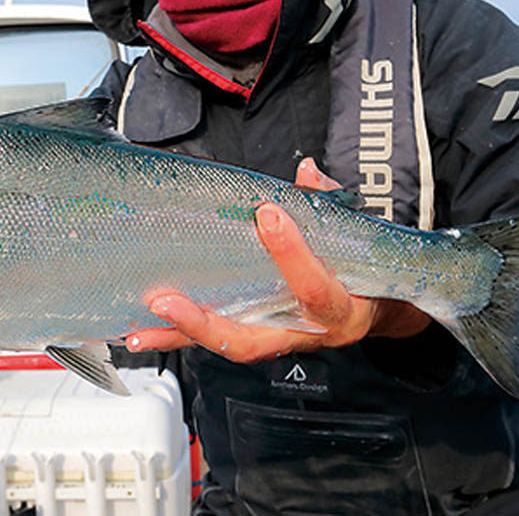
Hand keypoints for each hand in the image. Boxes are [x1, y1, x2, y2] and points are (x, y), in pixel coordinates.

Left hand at [125, 158, 430, 362]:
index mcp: (338, 307)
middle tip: (168, 302)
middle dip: (207, 324)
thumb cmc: (361, 269)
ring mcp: (276, 339)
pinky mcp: (256, 337)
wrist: (378, 308)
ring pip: (226, 346)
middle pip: (252, 340)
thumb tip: (306, 172)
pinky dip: (180, 336)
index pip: (314, 288)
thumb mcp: (356, 237)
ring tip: (140, 328)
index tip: (269, 214)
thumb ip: (327, 204)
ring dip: (180, 337)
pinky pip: (217, 340)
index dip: (292, 253)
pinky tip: (144, 329)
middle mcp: (304, 333)